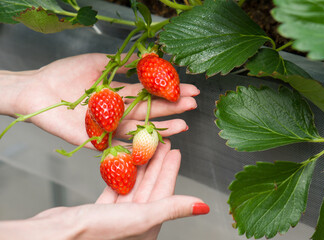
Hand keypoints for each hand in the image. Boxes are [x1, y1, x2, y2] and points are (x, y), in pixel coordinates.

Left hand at [0, 53, 198, 146]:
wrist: (38, 89)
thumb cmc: (66, 74)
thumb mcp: (100, 62)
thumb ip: (123, 63)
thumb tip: (150, 57)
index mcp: (121, 93)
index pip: (151, 93)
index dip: (170, 91)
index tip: (190, 89)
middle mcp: (120, 111)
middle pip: (150, 110)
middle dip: (173, 108)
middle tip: (193, 105)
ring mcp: (111, 126)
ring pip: (140, 128)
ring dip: (162, 128)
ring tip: (184, 125)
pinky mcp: (97, 140)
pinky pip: (120, 145)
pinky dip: (138, 147)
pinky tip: (156, 145)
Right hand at [0, 140, 209, 239]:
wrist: (55, 237)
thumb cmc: (97, 232)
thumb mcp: (141, 216)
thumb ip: (172, 208)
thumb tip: (203, 206)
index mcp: (148, 227)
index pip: (164, 192)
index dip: (170, 170)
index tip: (175, 151)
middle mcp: (134, 224)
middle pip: (150, 186)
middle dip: (156, 163)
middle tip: (162, 142)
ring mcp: (116, 219)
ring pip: (132, 186)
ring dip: (139, 166)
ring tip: (144, 147)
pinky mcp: (99, 213)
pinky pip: (114, 189)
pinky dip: (118, 175)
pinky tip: (122, 162)